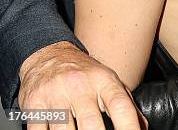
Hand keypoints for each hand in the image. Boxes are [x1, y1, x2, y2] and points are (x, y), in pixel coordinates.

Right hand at [19, 41, 147, 129]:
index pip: (120, 105)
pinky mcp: (34, 105)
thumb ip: (126, 104)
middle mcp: (79, 85)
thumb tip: (143, 128)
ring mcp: (55, 94)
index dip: (129, 126)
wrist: (48, 54)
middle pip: (91, 124)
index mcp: (103, 80)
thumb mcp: (107, 81)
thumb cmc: (83, 73)